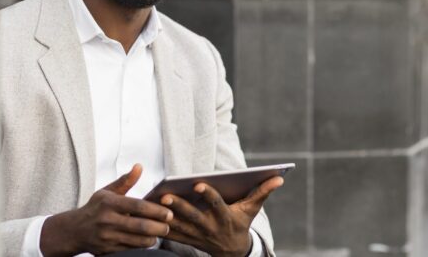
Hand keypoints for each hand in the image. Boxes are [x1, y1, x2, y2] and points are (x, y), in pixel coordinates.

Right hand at [40, 164, 173, 256]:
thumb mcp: (107, 192)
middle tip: (169, 225)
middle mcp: (107, 221)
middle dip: (159, 227)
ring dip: (153, 238)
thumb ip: (125, 181)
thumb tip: (139, 166)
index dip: (155, 210)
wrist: (74, 231)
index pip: (137, 206)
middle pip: (141, 226)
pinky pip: (131, 250)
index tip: (169, 213)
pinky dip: (142, 246)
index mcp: (109, 203)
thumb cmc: (95, 208)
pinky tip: (147, 240)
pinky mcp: (107, 251)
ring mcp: (107, 237)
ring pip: (138, 241)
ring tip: (160, 232)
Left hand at [161, 176, 283, 256]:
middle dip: (180, 207)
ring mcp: (197, 235)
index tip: (198, 183)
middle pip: (193, 217)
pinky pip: (171, 233)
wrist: (232, 252)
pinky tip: (148, 215)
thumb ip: (262, 192)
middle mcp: (210, 227)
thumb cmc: (241, 222)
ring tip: (153, 203)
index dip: (208, 195)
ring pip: (179, 226)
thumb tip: (279, 177)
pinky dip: (160, 225)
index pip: (216, 205)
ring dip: (166, 216)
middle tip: (166, 196)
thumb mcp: (252, 209)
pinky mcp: (187, 239)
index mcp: (225, 217)